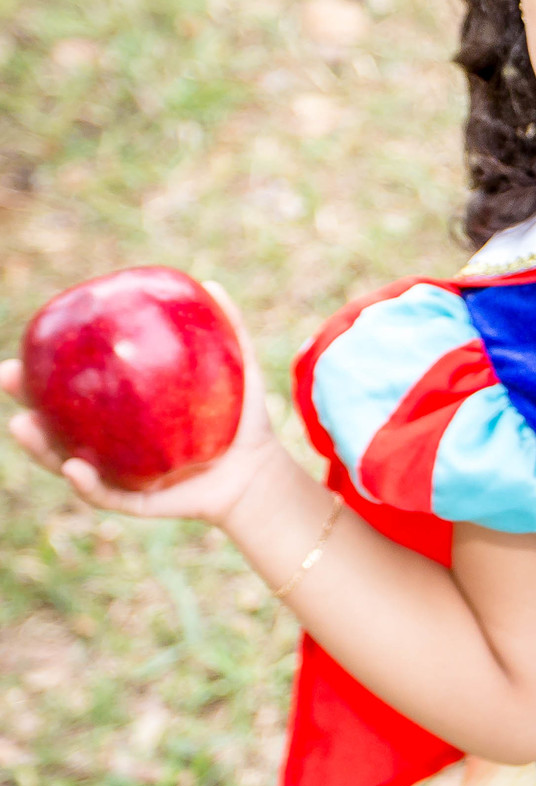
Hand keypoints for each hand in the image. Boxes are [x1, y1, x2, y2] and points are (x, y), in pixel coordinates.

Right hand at [1, 282, 281, 529]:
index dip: (44, 367)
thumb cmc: (242, 420)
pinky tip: (75, 468)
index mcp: (123, 409)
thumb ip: (228, 330)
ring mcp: (118, 473)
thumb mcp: (237, 371)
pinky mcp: (135, 502)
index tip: (25, 344)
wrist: (259, 473)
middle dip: (24, 400)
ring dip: (39, 447)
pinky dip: (87, 483)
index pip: (75, 384)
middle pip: (55, 421)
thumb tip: (211, 283)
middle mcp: (111, 441)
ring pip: (65, 461)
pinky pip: (105, 494)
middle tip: (7, 376)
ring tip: (21, 425)